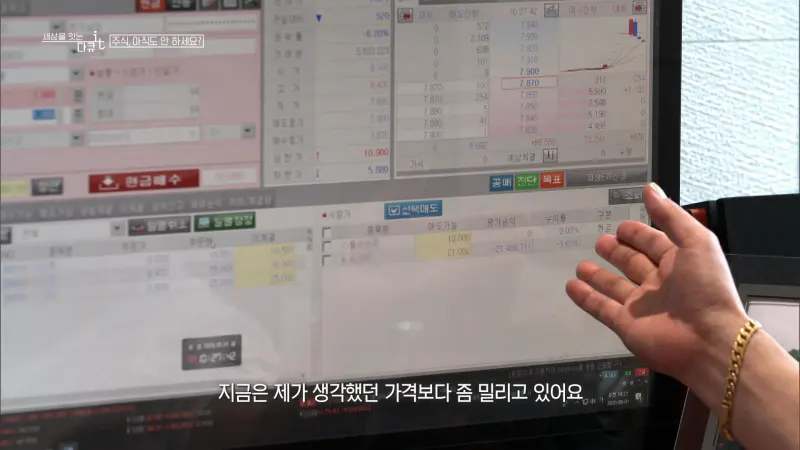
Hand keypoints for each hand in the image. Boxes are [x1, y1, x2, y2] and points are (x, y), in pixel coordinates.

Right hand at [565, 183, 747, 385]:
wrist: (708, 341)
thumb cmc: (708, 291)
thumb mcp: (696, 241)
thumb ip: (670, 215)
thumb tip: (652, 190)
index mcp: (679, 263)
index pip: (653, 242)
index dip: (638, 233)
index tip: (622, 225)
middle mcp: (660, 284)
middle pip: (632, 263)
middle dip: (617, 252)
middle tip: (601, 242)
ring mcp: (642, 306)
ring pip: (614, 286)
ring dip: (598, 276)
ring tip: (582, 265)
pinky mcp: (626, 325)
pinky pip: (601, 308)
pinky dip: (586, 298)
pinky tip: (573, 287)